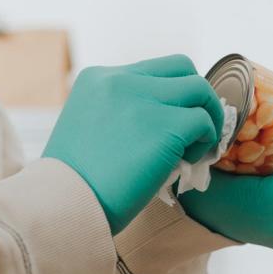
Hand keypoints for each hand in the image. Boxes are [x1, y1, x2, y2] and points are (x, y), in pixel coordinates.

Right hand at [43, 55, 224, 234]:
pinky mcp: (164, 126)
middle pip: (182, 67)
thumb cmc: (74, 185)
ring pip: (200, 89)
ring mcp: (144, 100)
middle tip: (196, 130)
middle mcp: (120, 80)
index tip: (172, 123)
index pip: (152, 70)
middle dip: (197, 97)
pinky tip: (189, 163)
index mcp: (98, 79)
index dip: (171, 95)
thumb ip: (116, 116)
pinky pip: (203, 122)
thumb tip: (158, 128)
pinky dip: (205, 142)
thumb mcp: (86, 131)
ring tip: (195, 149)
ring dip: (207, 117)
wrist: (65, 205)